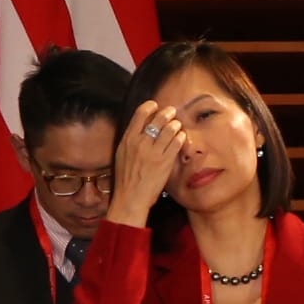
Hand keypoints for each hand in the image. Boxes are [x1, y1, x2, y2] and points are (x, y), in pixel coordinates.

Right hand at [105, 100, 178, 227]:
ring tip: (177, 125)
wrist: (130, 198)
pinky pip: (177, 142)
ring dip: (176, 124)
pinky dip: (180, 137)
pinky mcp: (165, 161)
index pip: (140, 114)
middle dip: (167, 112)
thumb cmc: (125, 178)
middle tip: (171, 112)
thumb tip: (141, 127)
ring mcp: (153, 152)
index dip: (150, 106)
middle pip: (158, 118)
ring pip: (170, 128)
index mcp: (127, 140)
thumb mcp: (121, 155)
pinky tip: (181, 138)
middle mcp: (140, 143)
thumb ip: (131, 140)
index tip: (155, 106)